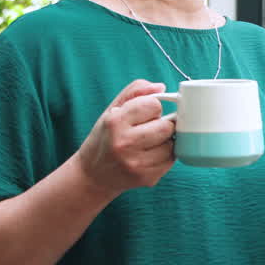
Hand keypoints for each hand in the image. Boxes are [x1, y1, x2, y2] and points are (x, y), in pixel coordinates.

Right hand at [75, 80, 176, 194]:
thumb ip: (135, 91)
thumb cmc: (105, 138)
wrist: (93, 175)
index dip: (152, 107)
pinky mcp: (146, 178)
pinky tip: (150, 155)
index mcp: (114, 122)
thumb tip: (161, 87)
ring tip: (149, 142)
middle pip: (166, 126)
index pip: (153, 105)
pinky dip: (165, 155)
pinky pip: (170, 160)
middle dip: (162, 124)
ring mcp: (136, 163)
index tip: (144, 113)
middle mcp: (124, 143)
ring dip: (165, 141)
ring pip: (171, 144)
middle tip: (149, 128)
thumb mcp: (112, 110)